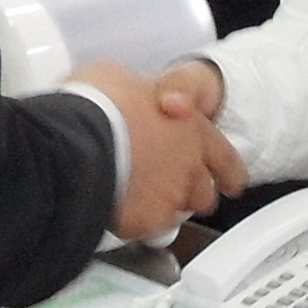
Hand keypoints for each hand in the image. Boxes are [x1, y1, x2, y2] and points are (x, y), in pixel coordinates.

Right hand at [73, 58, 233, 240]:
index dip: (228, 172)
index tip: (230, 181)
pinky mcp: (148, 222)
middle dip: (189, 192)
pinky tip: (117, 210)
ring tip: (138, 200)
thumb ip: (140, 95)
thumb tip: (129, 94)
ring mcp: (170, 196)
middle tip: (169, 187)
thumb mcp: (121, 78)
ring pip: (178, 214)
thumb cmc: (98, 105)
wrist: (77, 140)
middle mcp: (189, 165)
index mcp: (192, 127)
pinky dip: (136, 223)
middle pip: (205, 192)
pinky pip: (148, 229)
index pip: (225, 158)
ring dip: (163, 208)